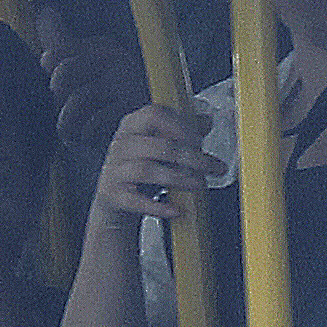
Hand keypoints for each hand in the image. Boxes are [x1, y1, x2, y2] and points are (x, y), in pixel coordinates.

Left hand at [38, 9, 147, 158]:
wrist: (152, 126)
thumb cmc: (109, 97)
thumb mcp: (87, 65)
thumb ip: (63, 44)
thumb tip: (46, 11)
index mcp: (101, 48)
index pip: (56, 53)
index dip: (49, 75)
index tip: (57, 90)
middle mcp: (116, 59)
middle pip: (63, 74)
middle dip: (56, 100)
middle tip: (64, 115)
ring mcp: (126, 83)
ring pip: (77, 101)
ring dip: (67, 125)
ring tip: (71, 133)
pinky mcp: (133, 109)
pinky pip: (95, 123)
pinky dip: (86, 135)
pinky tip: (88, 138)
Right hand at [88, 103, 217, 225]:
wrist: (113, 196)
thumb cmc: (139, 165)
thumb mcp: (158, 143)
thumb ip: (182, 131)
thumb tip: (207, 120)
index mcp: (133, 126)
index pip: (155, 115)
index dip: (180, 126)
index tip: (200, 140)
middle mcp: (121, 145)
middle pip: (160, 146)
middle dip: (192, 157)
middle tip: (212, 167)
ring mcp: (115, 170)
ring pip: (147, 171)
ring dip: (179, 179)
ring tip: (198, 185)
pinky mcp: (113, 194)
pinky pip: (135, 200)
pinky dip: (158, 207)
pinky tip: (176, 210)